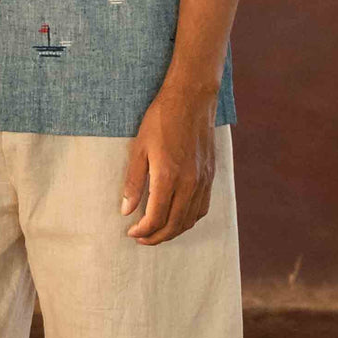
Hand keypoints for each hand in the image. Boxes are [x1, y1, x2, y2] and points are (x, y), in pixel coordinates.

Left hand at [121, 84, 218, 245]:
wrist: (191, 99)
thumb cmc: (162, 119)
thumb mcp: (139, 149)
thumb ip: (133, 182)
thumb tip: (126, 210)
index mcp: (168, 176)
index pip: (156, 218)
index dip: (143, 231)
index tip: (132, 231)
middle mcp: (189, 183)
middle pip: (174, 225)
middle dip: (156, 237)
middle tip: (142, 238)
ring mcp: (202, 180)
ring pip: (189, 220)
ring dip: (173, 231)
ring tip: (157, 232)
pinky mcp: (210, 176)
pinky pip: (202, 208)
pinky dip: (189, 220)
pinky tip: (178, 218)